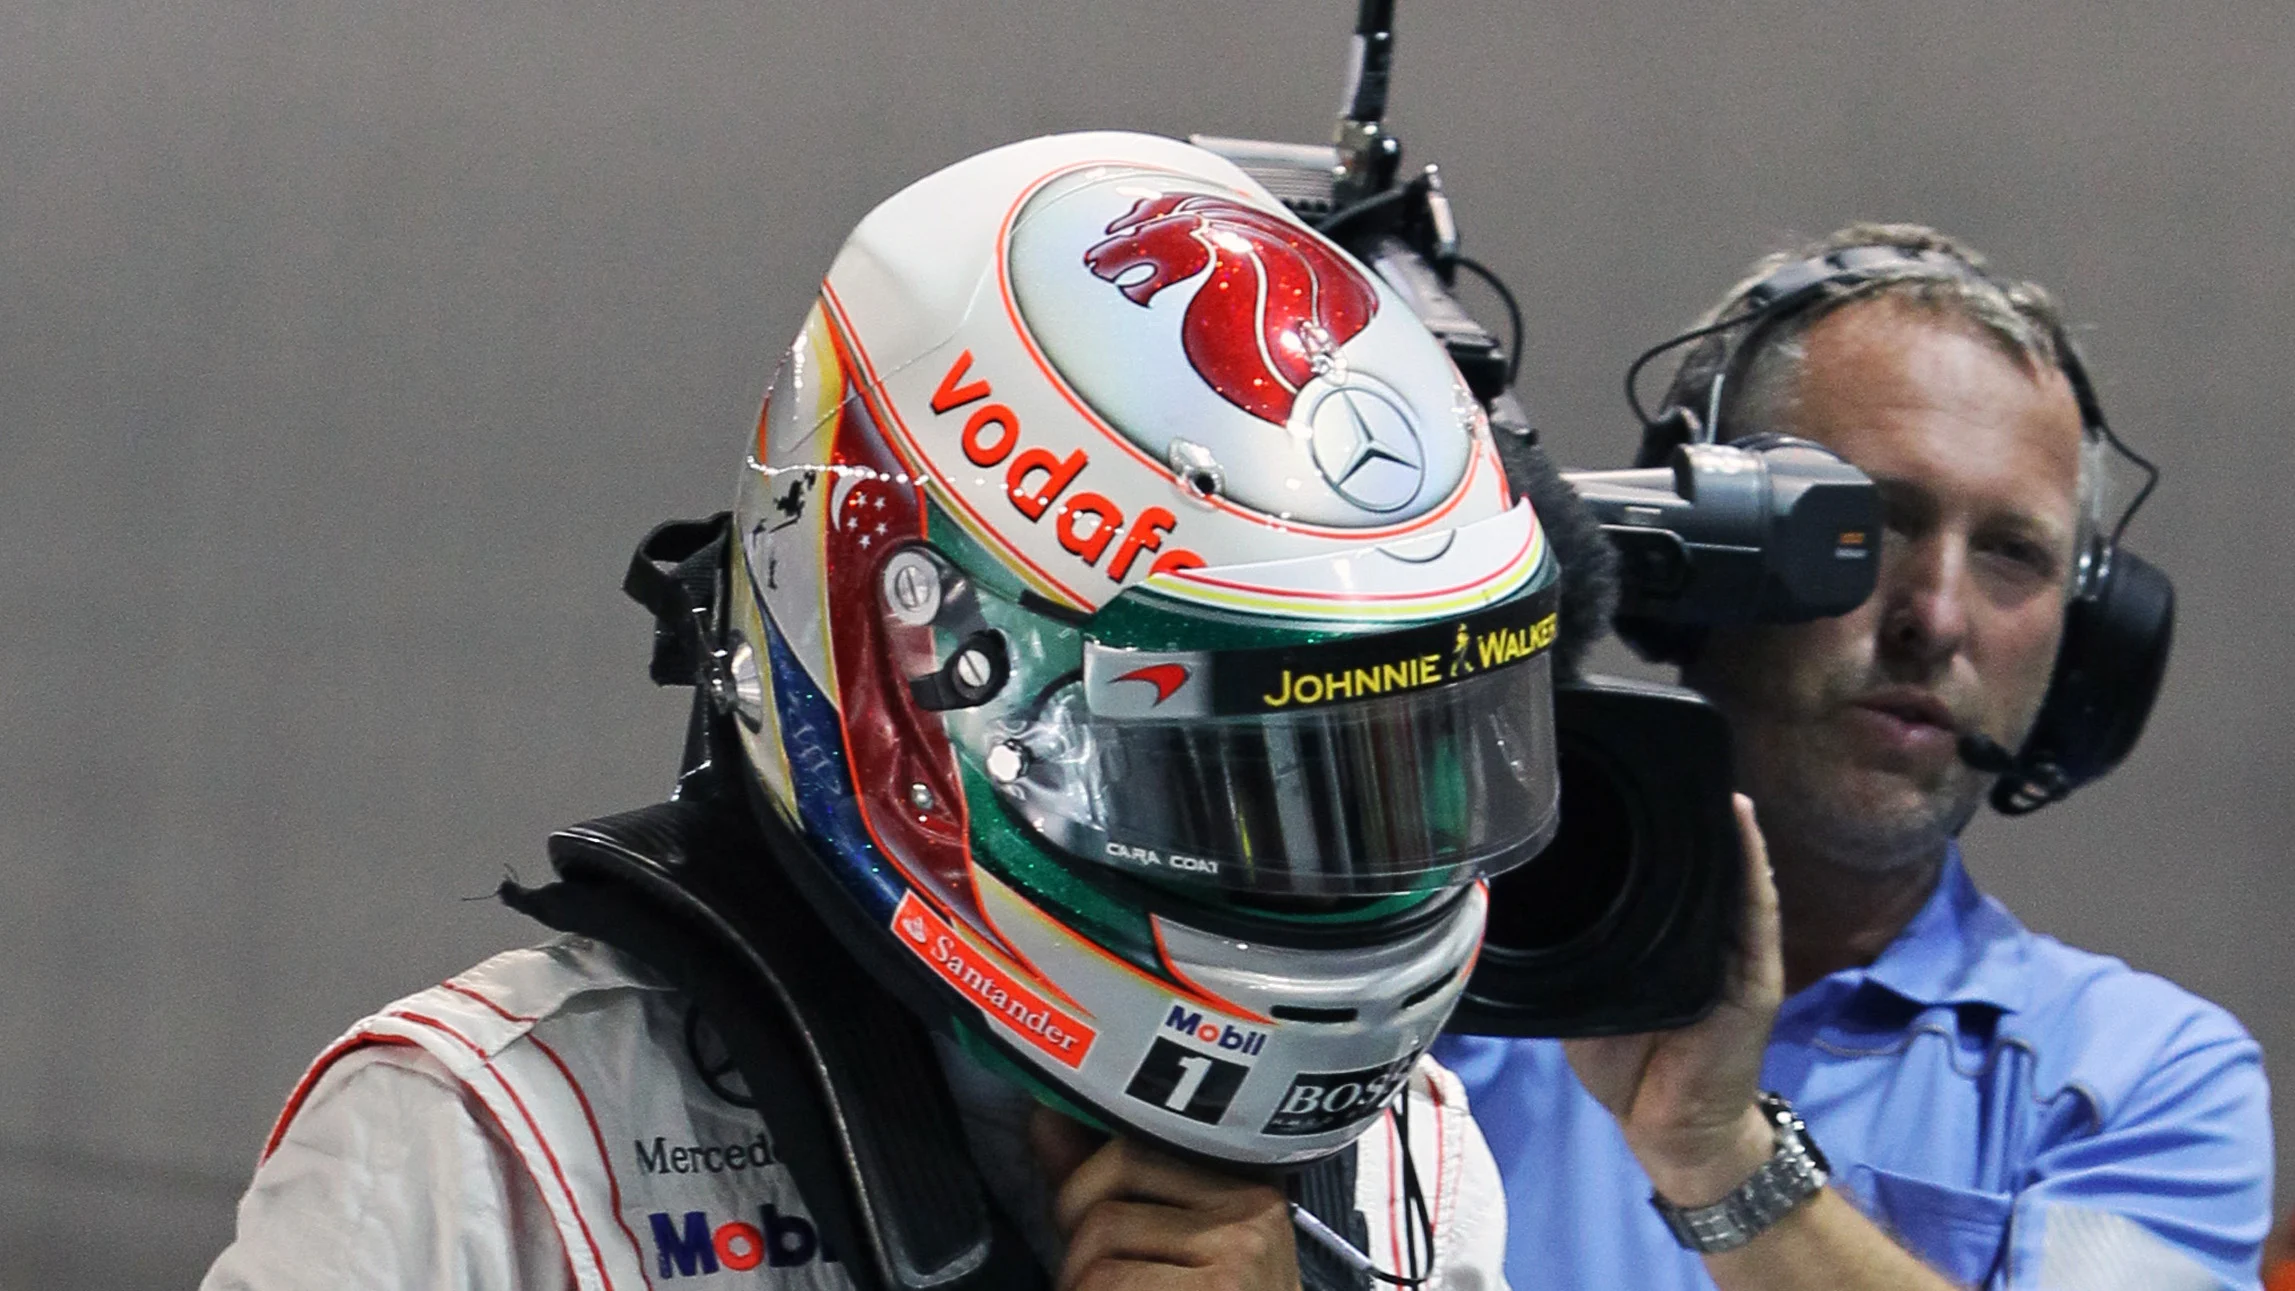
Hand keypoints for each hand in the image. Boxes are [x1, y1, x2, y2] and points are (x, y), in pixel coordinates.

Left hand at [1030, 1105, 1302, 1290]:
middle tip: (1098, 1290)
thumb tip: (1045, 1115)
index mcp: (1244, 1187)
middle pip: (1104, 1203)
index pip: (1125, 1152)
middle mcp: (1250, 1210)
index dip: (1080, 1196)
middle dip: (1076, 1255)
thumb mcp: (1176, 1251)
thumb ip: (1110, 1187)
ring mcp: (1239, 1255)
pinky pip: (1108, 1285)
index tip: (1080, 1231)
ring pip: (1098, 1250)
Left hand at [1563, 794, 1782, 1203]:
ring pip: (1730, 875)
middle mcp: (1701, 936)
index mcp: (1659, 939)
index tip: (1612, 775)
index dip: (1636, 824)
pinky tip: (1741, 822)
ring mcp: (1733, 952)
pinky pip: (1756, 912)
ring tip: (1705, 776)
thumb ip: (1565, 954)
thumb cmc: (1630, 1066)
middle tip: (1658, 760)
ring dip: (1722, 827)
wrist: (1672, 1130)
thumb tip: (1510, 909)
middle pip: (1695, 866)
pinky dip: (1751, 865)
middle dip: (1683, 816)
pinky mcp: (1754, 976)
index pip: (1651, 871)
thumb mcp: (1584, 999)